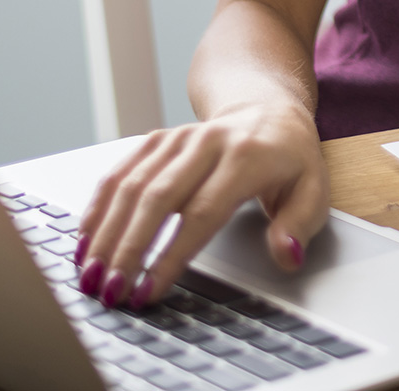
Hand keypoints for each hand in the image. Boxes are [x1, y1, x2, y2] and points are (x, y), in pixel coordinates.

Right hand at [72, 100, 327, 308]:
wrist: (266, 107)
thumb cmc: (289, 158)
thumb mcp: (313, 190)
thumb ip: (299, 226)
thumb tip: (287, 255)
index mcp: (247, 157)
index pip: (202, 212)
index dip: (171, 255)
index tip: (149, 291)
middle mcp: (206, 143)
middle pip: (157, 198)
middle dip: (128, 249)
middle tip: (109, 292)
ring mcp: (177, 138)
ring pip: (131, 185)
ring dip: (105, 232)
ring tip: (89, 275)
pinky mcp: (156, 140)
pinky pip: (120, 172)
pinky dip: (98, 206)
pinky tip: (85, 239)